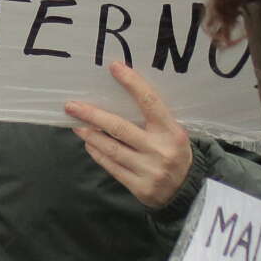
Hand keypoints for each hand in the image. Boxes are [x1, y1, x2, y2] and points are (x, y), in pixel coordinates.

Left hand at [65, 62, 193, 207]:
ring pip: (111, 149)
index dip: (132, 83)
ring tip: (77, 125)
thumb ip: (153, 121)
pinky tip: (90, 144)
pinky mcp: (139, 187)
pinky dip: (98, 154)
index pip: (150, 102)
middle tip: (72, 106)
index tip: (114, 68)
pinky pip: (112, 167)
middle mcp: (159, 150)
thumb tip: (118, 99)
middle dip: (92, 115)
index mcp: (171, 132)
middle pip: (119, 128)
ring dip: (90, 135)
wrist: (189, 192)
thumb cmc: (176, 154)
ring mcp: (149, 170)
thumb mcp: (173, 134)